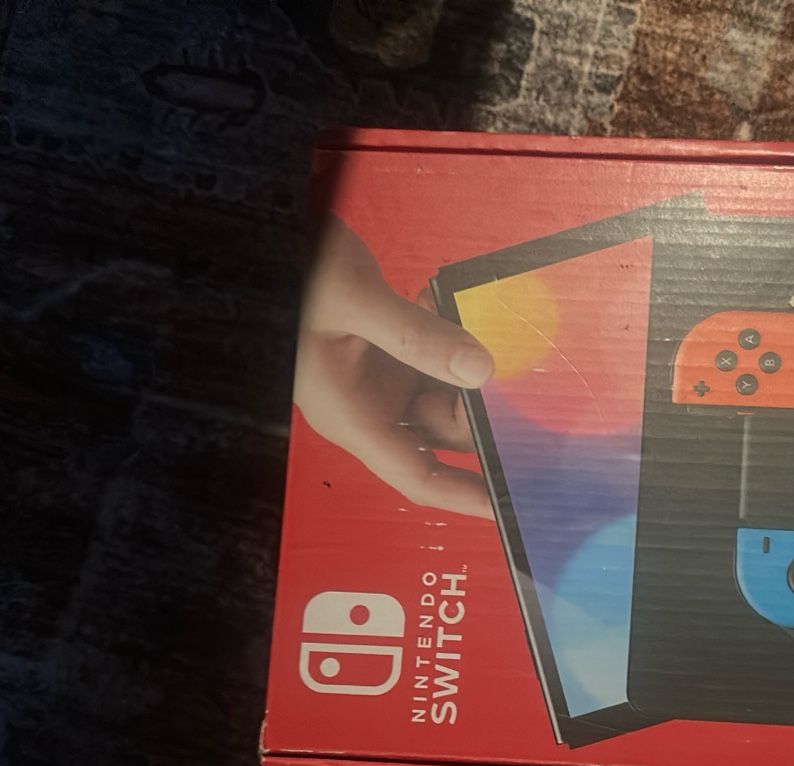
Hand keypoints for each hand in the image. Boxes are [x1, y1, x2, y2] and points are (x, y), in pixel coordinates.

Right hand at [294, 217, 495, 518]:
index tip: (511, 505)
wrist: (271, 233)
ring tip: (490, 337)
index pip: (417, 475)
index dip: (467, 496)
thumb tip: (479, 372)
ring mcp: (375, 378)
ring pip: (442, 392)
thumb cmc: (293, 271)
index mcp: (349, 414)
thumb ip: (414, 336)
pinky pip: (431, 356)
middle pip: (440, 432)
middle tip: (522, 390)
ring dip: (470, 370)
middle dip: (480, 415)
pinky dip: (449, 337)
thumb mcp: (352, 300)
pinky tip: (452, 306)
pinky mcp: (382, 349)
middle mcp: (364, 405)